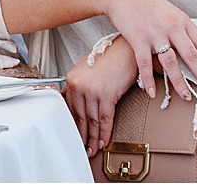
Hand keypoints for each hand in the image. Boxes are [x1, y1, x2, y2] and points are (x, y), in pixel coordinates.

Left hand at [65, 35, 142, 155]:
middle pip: (80, 117)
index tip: (76, 136)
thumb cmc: (112, 55)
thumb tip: (68, 97)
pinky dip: (104, 131)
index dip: (74, 126)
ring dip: (93, 137)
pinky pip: (105, 118)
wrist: (128, 47)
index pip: (70, 109)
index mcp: (72, 79)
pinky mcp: (107, 94)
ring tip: (93, 148)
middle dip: (82, 136)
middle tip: (83, 148)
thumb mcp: (88, 66)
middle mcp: (79, 86)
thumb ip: (78, 83)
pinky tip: (104, 140)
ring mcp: (92, 90)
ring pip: (92, 120)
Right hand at [100, 0, 196, 100]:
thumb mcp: (171, 14)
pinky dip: (149, 80)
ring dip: (179, 82)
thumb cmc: (149, 6)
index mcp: (184, 21)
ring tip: (187, 97)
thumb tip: (189, 52)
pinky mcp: (138, 40)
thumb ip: (180, 31)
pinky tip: (152, 93)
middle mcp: (173, 27)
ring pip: (171, 62)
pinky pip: (145, 64)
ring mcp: (156, 34)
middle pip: (192, 56)